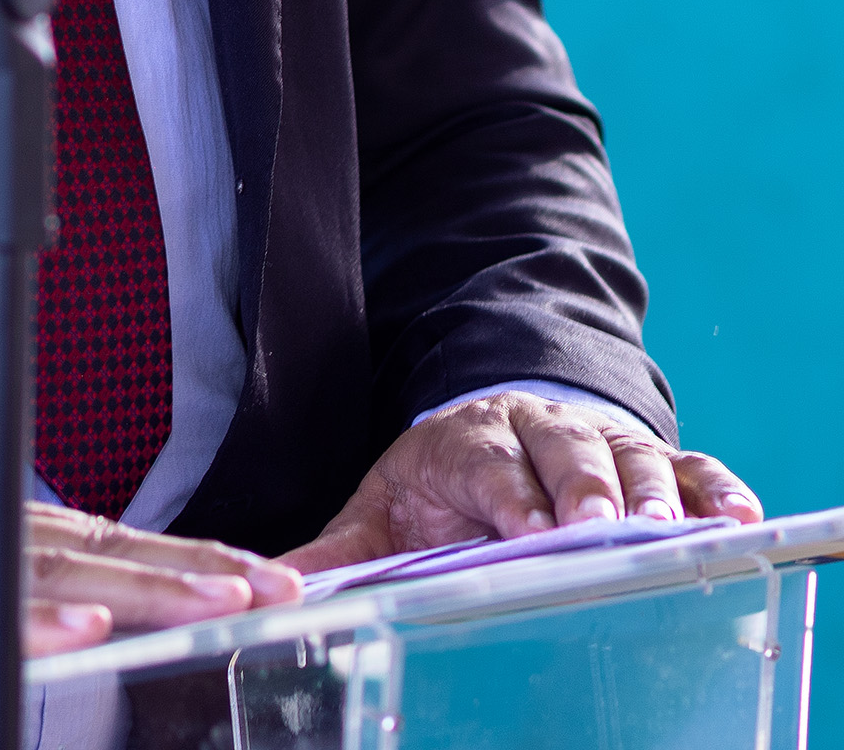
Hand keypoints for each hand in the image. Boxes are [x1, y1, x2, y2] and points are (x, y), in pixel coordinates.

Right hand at [0, 478, 301, 713]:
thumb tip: (75, 619)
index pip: (105, 540)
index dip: (183, 558)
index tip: (256, 575)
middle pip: (105, 546)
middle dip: (198, 568)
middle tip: (279, 585)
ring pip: (63, 568)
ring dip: (151, 584)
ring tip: (225, 599)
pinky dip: (36, 612)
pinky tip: (90, 623)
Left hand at [282, 393, 762, 572]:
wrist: (491, 422)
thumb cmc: (440, 483)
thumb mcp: (384, 507)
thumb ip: (339, 549)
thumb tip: (276, 588)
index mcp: (470, 441)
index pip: (489, 463)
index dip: (508, 494)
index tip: (525, 530)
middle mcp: (538, 430)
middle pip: (564, 451)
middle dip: (582, 489)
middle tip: (600, 528)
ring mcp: (598, 439)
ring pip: (629, 455)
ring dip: (650, 491)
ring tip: (663, 529)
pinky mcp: (648, 456)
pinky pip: (689, 466)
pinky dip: (714, 490)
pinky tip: (734, 518)